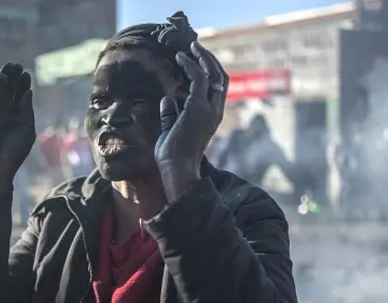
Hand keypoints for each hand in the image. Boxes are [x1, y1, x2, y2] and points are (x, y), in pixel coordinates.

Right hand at [0, 63, 34, 181]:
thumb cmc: (15, 151)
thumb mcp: (27, 129)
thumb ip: (26, 110)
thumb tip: (27, 92)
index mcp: (18, 117)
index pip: (20, 96)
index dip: (23, 85)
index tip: (26, 74)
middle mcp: (5, 113)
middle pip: (9, 91)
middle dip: (13, 78)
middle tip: (17, 65)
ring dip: (3, 79)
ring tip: (9, 67)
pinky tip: (1, 79)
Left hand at [154, 41, 228, 197]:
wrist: (176, 170)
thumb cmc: (172, 157)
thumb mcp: (171, 131)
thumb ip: (171, 116)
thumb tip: (166, 100)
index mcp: (211, 118)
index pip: (217, 88)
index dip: (209, 71)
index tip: (196, 59)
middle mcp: (215, 112)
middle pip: (221, 77)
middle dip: (209, 60)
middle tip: (195, 47)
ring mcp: (209, 109)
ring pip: (214, 74)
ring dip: (203, 57)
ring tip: (190, 46)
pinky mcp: (198, 107)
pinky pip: (198, 78)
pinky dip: (190, 64)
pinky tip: (180, 57)